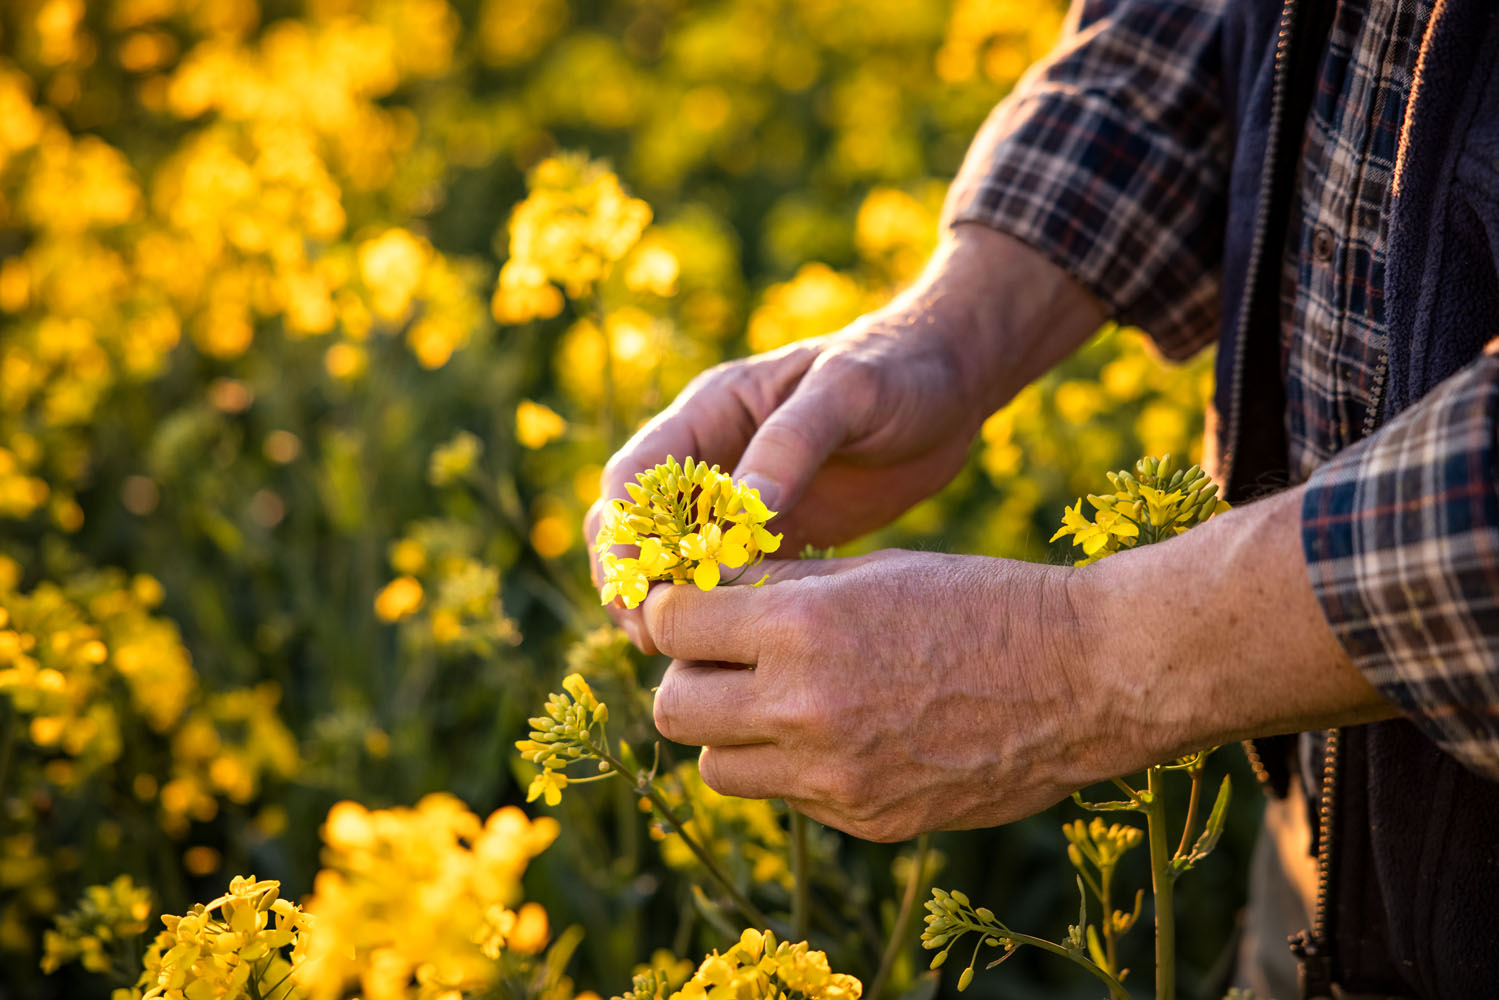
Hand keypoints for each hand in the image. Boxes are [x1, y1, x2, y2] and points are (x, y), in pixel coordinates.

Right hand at [588, 227, 1105, 648]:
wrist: (952, 383)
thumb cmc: (900, 369)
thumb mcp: (849, 393)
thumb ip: (794, 442)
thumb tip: (744, 508)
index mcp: (710, 412)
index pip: (634, 479)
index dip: (624, 533)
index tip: (639, 584)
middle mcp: (712, 458)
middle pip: (636, 528)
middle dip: (633, 580)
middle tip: (656, 636)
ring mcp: (740, 500)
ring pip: (674, 561)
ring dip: (669, 604)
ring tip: (687, 652)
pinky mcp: (777, 534)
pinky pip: (729, 580)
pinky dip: (722, 612)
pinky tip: (739, 649)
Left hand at [640, 550, 1128, 841]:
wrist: (1086, 675)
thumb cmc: (980, 600)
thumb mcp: (872, 570)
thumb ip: (779, 591)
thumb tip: (705, 594)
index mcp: (802, 628)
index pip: (670, 627)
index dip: (673, 612)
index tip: (692, 608)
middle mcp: (805, 708)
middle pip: (672, 710)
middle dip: (688, 679)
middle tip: (725, 660)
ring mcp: (835, 777)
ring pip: (717, 768)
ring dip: (731, 733)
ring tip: (781, 700)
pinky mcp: (867, 820)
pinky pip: (788, 796)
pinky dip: (794, 767)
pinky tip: (846, 731)